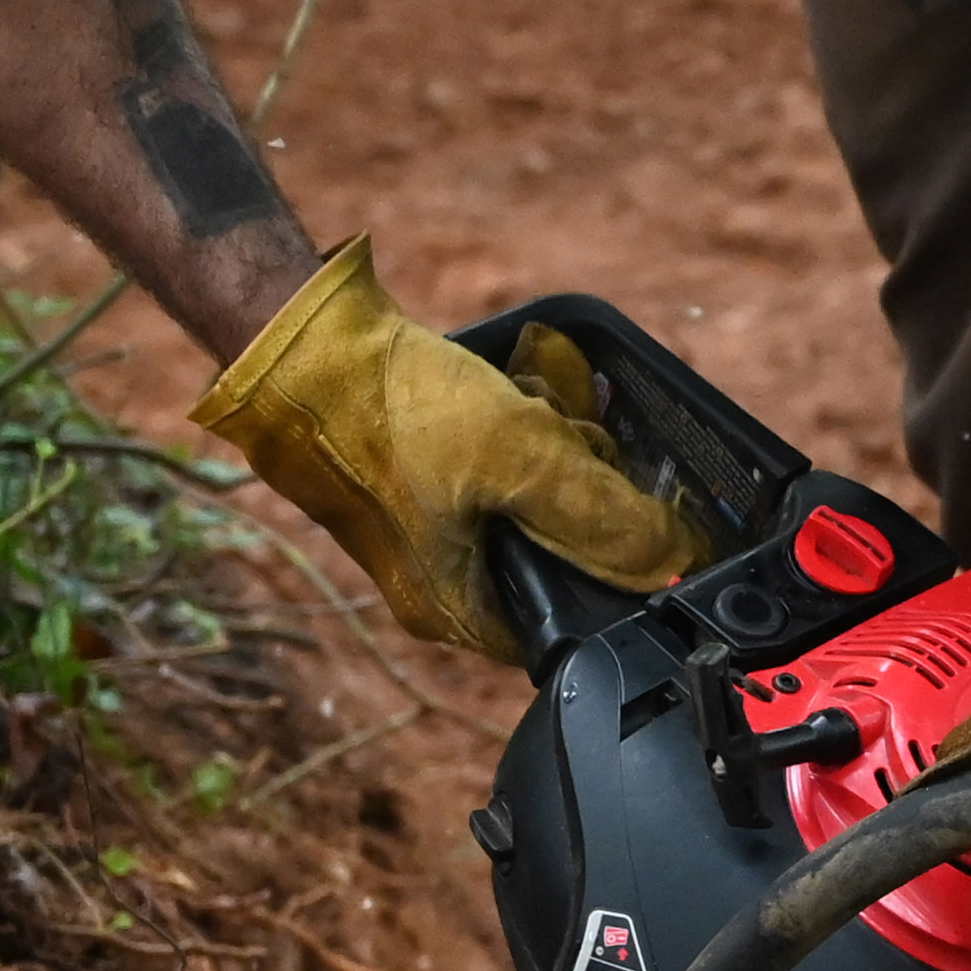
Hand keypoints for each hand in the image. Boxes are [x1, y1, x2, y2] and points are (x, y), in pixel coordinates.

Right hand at [188, 237, 708, 663]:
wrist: (297, 345)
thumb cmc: (391, 412)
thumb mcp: (521, 458)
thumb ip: (603, 518)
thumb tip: (674, 565)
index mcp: (457, 613)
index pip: (575, 625)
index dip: (621, 575)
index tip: (639, 517)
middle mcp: (440, 586)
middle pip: (560, 557)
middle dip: (586, 493)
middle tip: (580, 439)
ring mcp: (427, 532)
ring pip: (536, 502)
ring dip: (559, 450)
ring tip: (547, 403)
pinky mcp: (421, 482)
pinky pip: (502, 466)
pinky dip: (523, 428)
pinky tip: (525, 388)